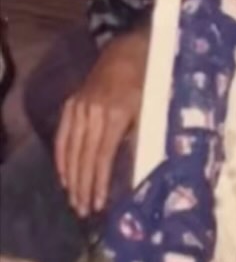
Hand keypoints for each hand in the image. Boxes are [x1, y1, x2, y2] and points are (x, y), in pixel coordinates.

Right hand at [55, 28, 149, 217]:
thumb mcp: (147, 110)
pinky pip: (62, 136)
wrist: (125, 52)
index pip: (103, 156)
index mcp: (115, 114)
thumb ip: (137, 138)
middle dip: (83, 186)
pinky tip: (63, 176)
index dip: (99, 182)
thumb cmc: (143, 84)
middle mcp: (93, 112)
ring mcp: (79, 108)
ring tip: (73, 200)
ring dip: (71, 178)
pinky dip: (61, 158)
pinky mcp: (71, 105)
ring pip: (71, 150)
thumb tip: (131, 170)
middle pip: (85, 157)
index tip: (99, 203)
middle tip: (83, 210)